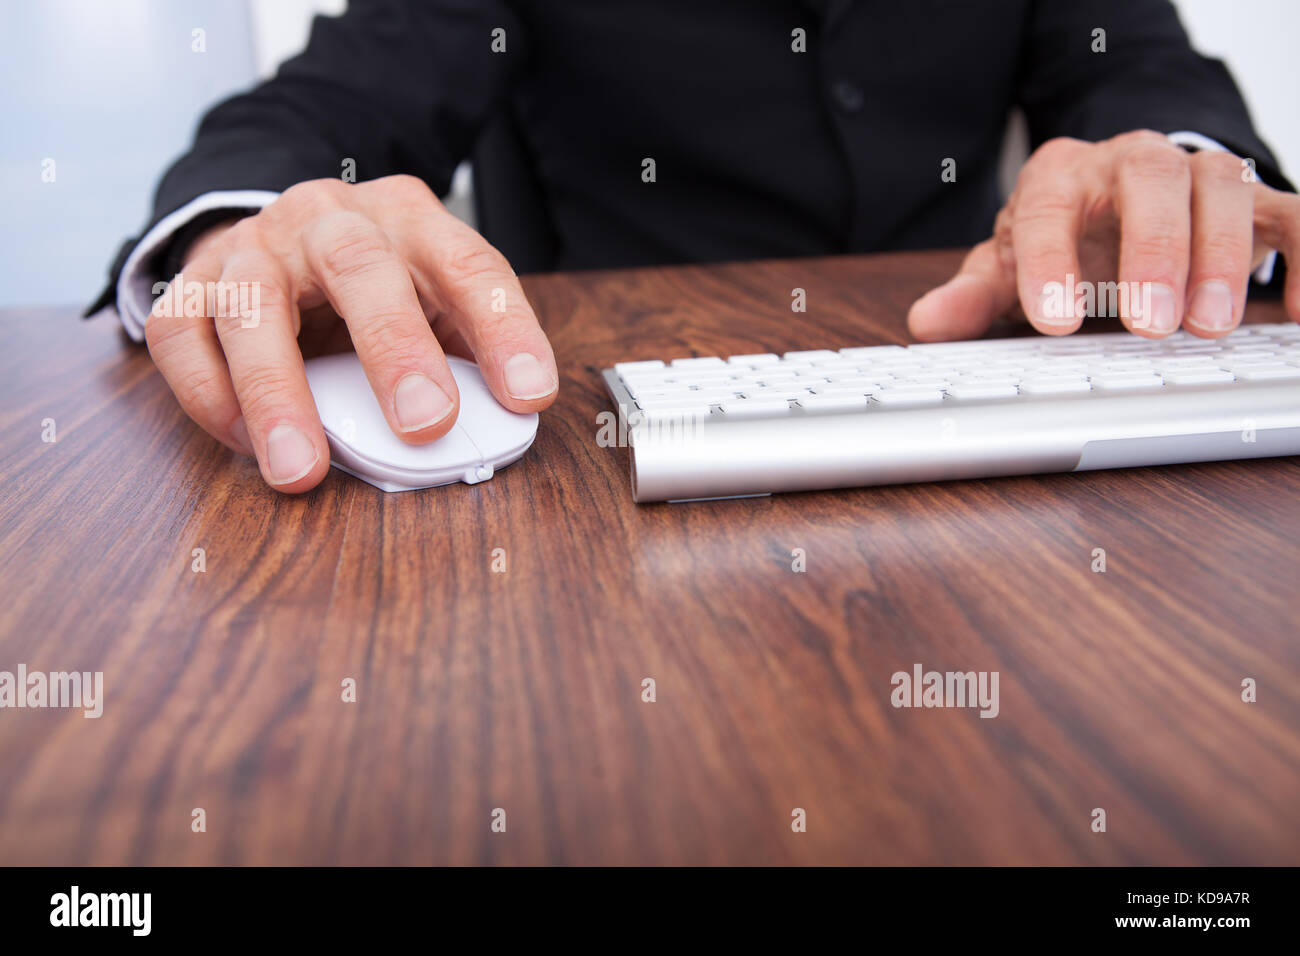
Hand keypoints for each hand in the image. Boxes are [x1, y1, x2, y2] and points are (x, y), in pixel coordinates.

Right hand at [144, 175, 558, 491]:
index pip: (468, 266)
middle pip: (362, 268)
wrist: (284, 238)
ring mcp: (256, 245)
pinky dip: (211, 394)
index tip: (528, 394)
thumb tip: (494, 429)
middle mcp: (331, 220)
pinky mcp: (194, 281)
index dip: (504, 330)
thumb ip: (460, 354)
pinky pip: (184, 334)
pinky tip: (245, 443)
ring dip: (277, 392)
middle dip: (395, 349)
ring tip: (302, 469)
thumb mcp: (432, 303)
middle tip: (425, 424)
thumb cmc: (375, 289)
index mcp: (410, 221)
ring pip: (255, 303)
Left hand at [908, 130, 1299, 341]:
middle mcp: (1132, 161)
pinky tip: (1296, 313)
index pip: (1048, 207)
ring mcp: (1196, 176)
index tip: (1053, 318)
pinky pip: (1291, 216)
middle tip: (1148, 324)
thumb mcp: (1008, 264)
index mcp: (1060, 176)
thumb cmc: (1062, 235)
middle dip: (1154, 251)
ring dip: (1223, 258)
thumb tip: (927, 322)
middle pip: (1152, 183)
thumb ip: (974, 295)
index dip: (1049, 261)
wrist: (1113, 200)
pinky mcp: (1252, 201)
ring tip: (1209, 327)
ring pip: (1223, 190)